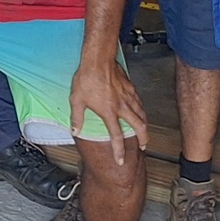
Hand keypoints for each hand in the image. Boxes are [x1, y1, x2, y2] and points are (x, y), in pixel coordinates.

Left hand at [69, 48, 146, 163]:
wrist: (98, 60)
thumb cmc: (86, 79)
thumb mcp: (76, 100)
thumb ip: (77, 118)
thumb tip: (75, 131)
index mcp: (109, 112)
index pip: (116, 136)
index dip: (119, 151)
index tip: (121, 160)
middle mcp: (122, 107)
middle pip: (139, 127)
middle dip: (144, 139)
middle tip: (144, 146)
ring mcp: (128, 97)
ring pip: (142, 114)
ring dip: (145, 125)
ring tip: (144, 132)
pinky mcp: (131, 88)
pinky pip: (140, 103)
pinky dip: (142, 111)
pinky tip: (140, 111)